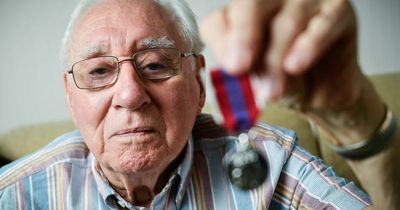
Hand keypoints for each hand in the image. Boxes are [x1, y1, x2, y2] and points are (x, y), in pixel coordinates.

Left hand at [201, 0, 361, 110]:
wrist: (320, 93)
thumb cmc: (282, 79)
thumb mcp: (254, 79)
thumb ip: (241, 66)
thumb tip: (235, 61)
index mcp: (242, 15)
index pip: (221, 20)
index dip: (222, 41)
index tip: (231, 68)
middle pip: (252, 4)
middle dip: (245, 36)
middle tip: (241, 68)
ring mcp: (306, 0)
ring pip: (288, 20)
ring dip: (276, 58)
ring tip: (273, 90)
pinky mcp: (337, 10)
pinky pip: (324, 24)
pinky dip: (309, 46)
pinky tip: (296, 65)